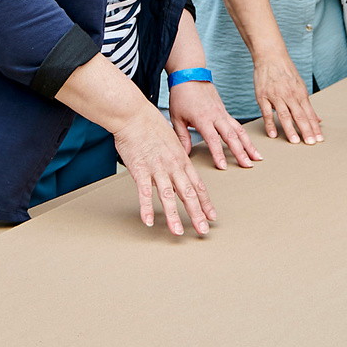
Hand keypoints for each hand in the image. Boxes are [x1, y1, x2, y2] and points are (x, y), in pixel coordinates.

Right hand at [113, 106, 218, 236]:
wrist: (134, 114)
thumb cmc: (151, 124)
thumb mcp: (172, 140)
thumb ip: (177, 156)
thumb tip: (180, 168)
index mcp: (182, 160)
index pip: (197, 185)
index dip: (205, 202)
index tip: (212, 216)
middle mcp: (173, 166)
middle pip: (188, 194)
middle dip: (197, 214)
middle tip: (203, 230)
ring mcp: (157, 168)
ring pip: (168, 196)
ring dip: (173, 216)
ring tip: (177, 232)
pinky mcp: (140, 169)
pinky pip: (144, 192)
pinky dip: (146, 208)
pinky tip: (149, 220)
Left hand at [170, 77, 258, 169]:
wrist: (190, 74)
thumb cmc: (181, 95)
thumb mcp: (176, 117)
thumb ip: (182, 137)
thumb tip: (185, 153)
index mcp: (203, 118)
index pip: (213, 139)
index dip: (218, 154)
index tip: (223, 167)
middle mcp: (216, 116)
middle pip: (231, 136)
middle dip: (241, 152)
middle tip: (248, 166)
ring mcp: (222, 113)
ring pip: (239, 131)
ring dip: (249, 145)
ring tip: (257, 157)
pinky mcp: (224, 111)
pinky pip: (237, 125)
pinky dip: (245, 136)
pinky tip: (250, 144)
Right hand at [248, 52, 322, 144]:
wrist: (270, 56)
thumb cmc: (286, 71)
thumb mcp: (300, 86)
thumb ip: (307, 104)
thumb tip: (317, 119)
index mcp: (300, 93)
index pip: (309, 114)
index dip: (315, 127)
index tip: (319, 139)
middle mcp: (290, 95)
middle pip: (300, 116)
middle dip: (306, 130)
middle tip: (311, 143)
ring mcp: (276, 96)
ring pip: (285, 115)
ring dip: (290, 129)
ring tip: (295, 141)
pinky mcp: (263, 96)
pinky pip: (266, 112)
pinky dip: (270, 124)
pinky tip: (273, 134)